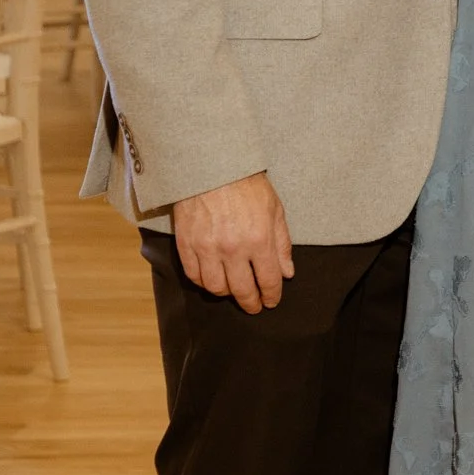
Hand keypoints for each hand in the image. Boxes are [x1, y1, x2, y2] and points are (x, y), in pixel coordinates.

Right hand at [171, 171, 293, 313]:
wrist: (212, 168)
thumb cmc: (248, 186)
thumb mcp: (275, 210)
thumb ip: (282, 244)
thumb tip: (287, 273)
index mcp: (259, 240)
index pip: (268, 280)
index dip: (272, 295)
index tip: (272, 301)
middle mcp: (233, 249)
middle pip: (241, 290)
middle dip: (251, 303)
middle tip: (255, 307)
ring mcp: (207, 249)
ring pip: (216, 288)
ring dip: (227, 294)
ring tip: (235, 292)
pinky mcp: (186, 245)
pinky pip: (194, 276)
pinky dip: (205, 283)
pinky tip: (213, 281)